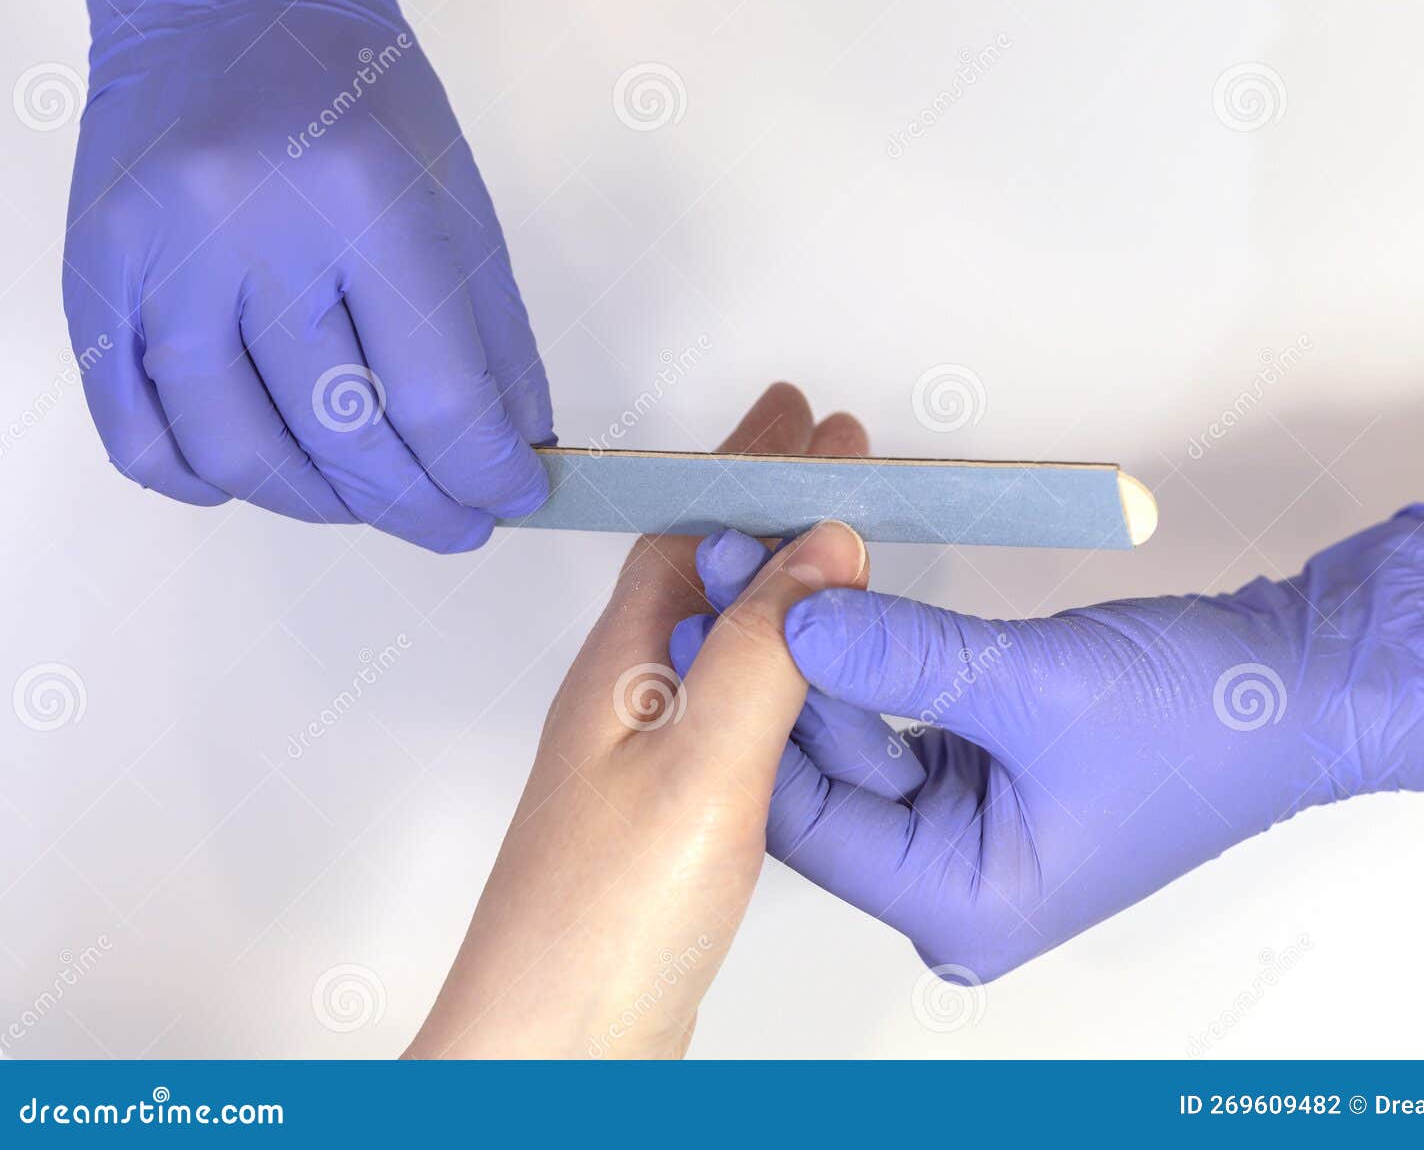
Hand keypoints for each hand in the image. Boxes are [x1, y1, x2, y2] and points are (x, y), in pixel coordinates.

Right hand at [64, 0, 549, 551]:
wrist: (218, 1)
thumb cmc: (352, 94)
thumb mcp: (455, 196)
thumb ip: (491, 335)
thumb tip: (512, 455)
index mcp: (362, 196)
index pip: (436, 393)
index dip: (484, 473)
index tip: (511, 499)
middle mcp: (249, 227)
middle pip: (341, 434)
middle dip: (417, 508)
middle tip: (456, 527)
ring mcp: (158, 257)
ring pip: (237, 451)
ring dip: (319, 508)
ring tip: (368, 504)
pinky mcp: (93, 278)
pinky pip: (137, 433)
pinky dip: (203, 483)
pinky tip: (261, 480)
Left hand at [407, 384, 869, 1056]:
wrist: (554, 1050)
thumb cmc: (599, 925)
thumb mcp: (700, 767)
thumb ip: (767, 652)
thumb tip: (824, 546)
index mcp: (622, 669)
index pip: (689, 527)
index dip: (749, 464)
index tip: (804, 417)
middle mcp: (626, 698)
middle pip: (698, 566)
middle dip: (762, 498)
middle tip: (822, 448)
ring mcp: (645, 754)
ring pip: (716, 630)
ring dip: (772, 573)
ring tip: (825, 536)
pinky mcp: (670, 810)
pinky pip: (729, 696)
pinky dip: (775, 656)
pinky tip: (798, 670)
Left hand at [672, 506, 1423, 980]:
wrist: (1307, 692)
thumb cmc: (1209, 725)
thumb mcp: (1036, 684)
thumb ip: (904, 651)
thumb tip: (795, 613)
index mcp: (959, 901)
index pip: (809, 808)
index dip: (755, 692)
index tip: (713, 597)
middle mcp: (949, 880)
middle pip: (819, 767)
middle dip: (778, 655)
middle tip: (732, 552)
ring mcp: (961, 829)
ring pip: (847, 734)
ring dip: (815, 641)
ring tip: (767, 548)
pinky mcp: (973, 774)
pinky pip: (889, 712)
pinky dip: (864, 649)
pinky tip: (828, 585)